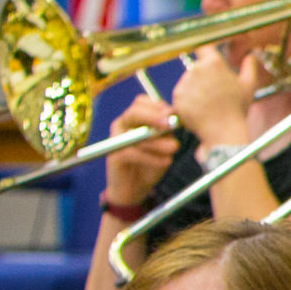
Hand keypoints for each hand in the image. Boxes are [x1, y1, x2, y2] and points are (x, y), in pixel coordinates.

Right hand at [102, 93, 180, 208]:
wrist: (135, 187)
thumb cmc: (152, 162)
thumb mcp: (164, 143)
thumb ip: (167, 130)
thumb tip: (176, 118)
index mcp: (134, 118)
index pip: (142, 102)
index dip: (159, 107)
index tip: (175, 114)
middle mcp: (122, 125)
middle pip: (134, 112)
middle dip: (153, 116)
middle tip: (170, 124)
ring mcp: (116, 139)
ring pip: (136, 133)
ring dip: (157, 141)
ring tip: (173, 148)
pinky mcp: (114, 156)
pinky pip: (133, 153)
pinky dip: (151, 158)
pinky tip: (165, 162)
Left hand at [169, 51, 257, 149]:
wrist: (223, 130)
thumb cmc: (236, 109)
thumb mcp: (249, 86)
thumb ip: (249, 66)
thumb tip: (250, 56)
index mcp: (214, 64)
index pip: (204, 48)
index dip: (205, 52)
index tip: (206, 56)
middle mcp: (196, 70)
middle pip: (196, 67)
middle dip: (203, 76)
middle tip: (213, 91)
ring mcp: (185, 83)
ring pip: (188, 81)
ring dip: (194, 89)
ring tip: (207, 103)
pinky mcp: (177, 96)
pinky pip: (181, 94)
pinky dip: (187, 101)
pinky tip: (199, 109)